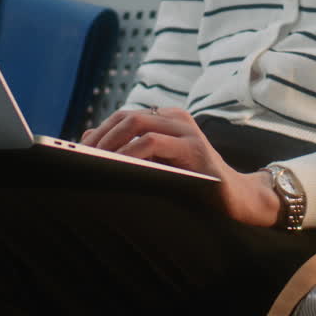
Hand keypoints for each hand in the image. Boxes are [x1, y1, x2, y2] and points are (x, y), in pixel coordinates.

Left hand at [81, 107, 280, 226]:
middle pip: (127, 116)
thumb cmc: (194, 184)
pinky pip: (152, 141)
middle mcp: (176, 118)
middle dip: (101, 136)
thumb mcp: (159, 165)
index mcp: (167, 119)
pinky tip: (119, 167)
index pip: (124, 116)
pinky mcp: (194, 147)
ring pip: (137, 122)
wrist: (236, 199)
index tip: (79, 152)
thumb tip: (87, 142)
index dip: (99, 132)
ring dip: (111, 142)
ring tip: (95, 162)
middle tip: (82, 157)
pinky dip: (130, 152)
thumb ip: (133, 153)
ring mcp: (186, 130)